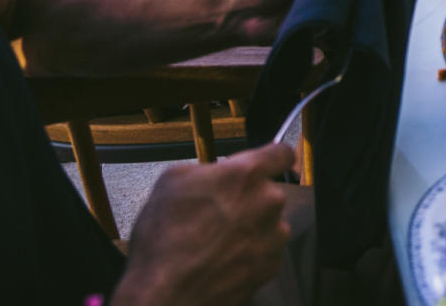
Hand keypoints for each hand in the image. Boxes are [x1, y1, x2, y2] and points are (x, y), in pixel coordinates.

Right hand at [111, 142, 296, 305]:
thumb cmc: (164, 239)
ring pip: (268, 222)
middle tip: (219, 213)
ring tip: (216, 241)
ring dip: (250, 227)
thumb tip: (218, 173)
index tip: (268, 163)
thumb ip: (207, 169)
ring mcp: (274, 236)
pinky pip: (266, 250)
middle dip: (248, 199)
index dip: (273, 157)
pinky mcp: (272, 265)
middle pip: (269, 192)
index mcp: (246, 175)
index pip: (281, 153)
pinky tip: (223, 258)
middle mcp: (268, 202)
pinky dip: (250, 252)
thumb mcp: (172, 181)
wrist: (167, 295)